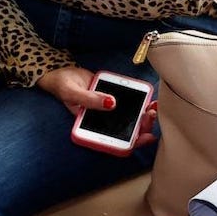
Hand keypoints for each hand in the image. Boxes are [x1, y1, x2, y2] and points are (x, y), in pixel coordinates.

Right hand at [38, 66, 159, 150]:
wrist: (63, 73)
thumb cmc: (63, 86)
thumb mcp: (73, 93)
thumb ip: (89, 99)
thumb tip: (111, 103)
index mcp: (92, 129)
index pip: (115, 142)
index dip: (133, 143)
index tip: (145, 136)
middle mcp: (104, 123)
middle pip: (128, 132)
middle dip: (143, 126)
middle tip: (150, 114)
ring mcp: (111, 112)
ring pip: (132, 120)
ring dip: (145, 116)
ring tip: (153, 106)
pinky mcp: (115, 99)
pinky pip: (130, 104)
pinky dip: (141, 103)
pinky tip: (149, 98)